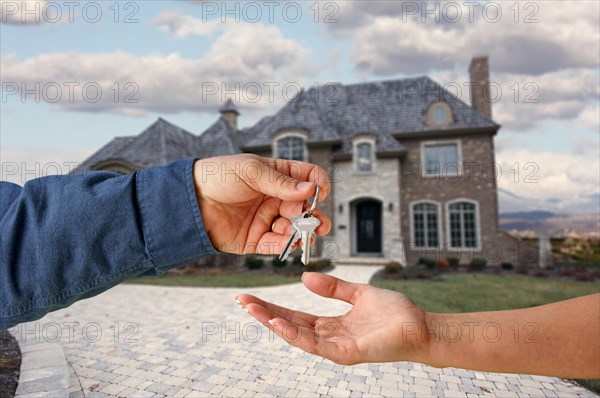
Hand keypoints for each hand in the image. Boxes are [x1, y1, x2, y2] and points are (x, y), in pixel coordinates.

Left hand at [193, 154, 330, 254]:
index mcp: (276, 175)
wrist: (189, 200)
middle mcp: (275, 198)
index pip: (307, 177)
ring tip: (304, 233)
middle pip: (304, 207)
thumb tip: (309, 190)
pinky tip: (292, 242)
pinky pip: (277, 244)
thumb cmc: (218, 176)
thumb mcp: (251, 171)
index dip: (317, 184)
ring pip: (294, 228)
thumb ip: (280, 182)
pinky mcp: (256, 239)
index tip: (320, 192)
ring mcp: (267, 219)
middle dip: (314, 215)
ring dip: (303, 231)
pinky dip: (287, 245)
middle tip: (318, 222)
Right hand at [237, 273, 429, 364]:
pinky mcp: (346, 353)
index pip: (295, 314)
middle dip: (264, 313)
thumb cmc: (396, 313)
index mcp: (331, 324)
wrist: (422, 326)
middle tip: (241, 300)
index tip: (251, 296)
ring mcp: (336, 347)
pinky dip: (294, 334)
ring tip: (253, 309)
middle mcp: (330, 337)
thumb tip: (305, 277)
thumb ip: (333, 287)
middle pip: (290, 324)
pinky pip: (314, 345)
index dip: (272, 306)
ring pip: (297, 336)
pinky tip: (278, 322)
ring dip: (273, 322)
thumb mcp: (359, 293)